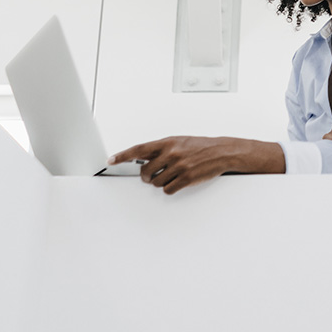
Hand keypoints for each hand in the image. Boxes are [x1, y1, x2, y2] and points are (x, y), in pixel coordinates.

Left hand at [108, 136, 233, 194]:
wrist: (220, 151)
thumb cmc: (199, 146)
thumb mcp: (178, 141)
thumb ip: (161, 149)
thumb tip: (144, 158)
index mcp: (167, 142)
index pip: (139, 149)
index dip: (123, 155)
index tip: (111, 159)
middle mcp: (171, 153)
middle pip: (145, 172)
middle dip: (147, 177)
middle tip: (152, 175)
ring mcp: (179, 167)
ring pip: (156, 183)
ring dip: (161, 182)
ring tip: (172, 175)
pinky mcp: (186, 179)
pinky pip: (168, 189)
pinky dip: (170, 188)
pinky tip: (178, 181)